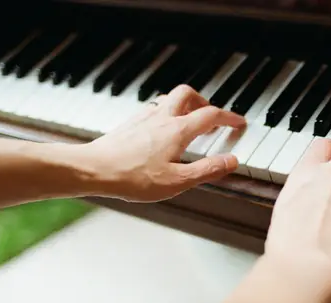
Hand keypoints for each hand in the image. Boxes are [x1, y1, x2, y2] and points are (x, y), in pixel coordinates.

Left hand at [84, 85, 245, 201]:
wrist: (93, 170)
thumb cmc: (132, 177)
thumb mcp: (177, 181)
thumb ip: (207, 170)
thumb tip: (231, 161)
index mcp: (178, 130)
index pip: (211, 115)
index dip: (229, 117)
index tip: (238, 122)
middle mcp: (161, 117)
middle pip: (188, 94)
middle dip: (204, 101)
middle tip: (211, 116)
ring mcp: (143, 118)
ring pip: (169, 98)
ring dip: (184, 105)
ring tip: (189, 122)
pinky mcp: (129, 123)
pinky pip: (153, 108)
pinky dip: (165, 113)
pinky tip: (161, 131)